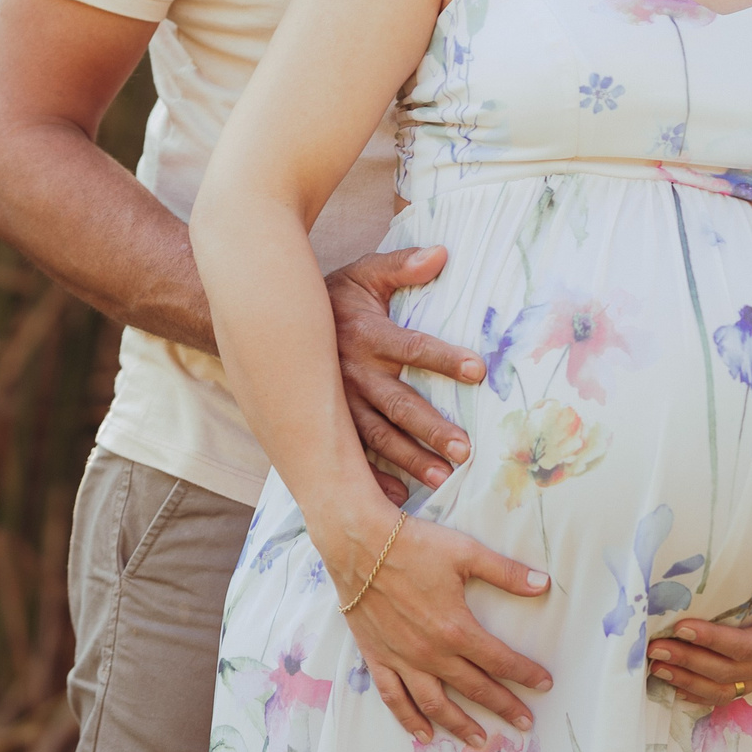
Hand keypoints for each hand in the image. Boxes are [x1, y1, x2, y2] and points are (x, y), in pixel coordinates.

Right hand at [329, 247, 486, 501]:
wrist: (273, 320)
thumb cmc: (334, 297)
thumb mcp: (363, 274)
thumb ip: (401, 264)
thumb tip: (441, 253)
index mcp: (366, 335)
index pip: (412, 347)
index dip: (445, 358)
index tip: (478, 370)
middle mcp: (351, 372)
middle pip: (397, 403)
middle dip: (430, 428)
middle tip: (464, 450)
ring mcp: (337, 402)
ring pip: (376, 436)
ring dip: (408, 458)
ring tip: (442, 480)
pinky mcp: (327, 421)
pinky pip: (350, 454)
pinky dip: (371, 477)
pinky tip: (395, 497)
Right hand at [330, 513, 551, 748]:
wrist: (358, 544)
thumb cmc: (413, 545)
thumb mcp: (465, 552)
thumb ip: (505, 573)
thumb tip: (543, 584)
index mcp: (456, 628)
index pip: (500, 660)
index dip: (526, 674)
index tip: (544, 684)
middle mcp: (431, 652)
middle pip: (475, 688)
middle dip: (504, 706)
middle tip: (525, 722)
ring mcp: (402, 659)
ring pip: (436, 703)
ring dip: (460, 725)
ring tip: (479, 741)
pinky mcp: (378, 657)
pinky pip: (394, 697)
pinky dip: (409, 719)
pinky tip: (424, 734)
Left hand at [646, 559, 751, 704]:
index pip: (745, 647)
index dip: (712, 640)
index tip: (681, 627)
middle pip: (727, 672)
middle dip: (688, 662)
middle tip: (653, 647)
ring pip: (724, 689)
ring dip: (687, 681)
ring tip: (655, 667)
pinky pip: (728, 692)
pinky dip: (699, 692)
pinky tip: (674, 686)